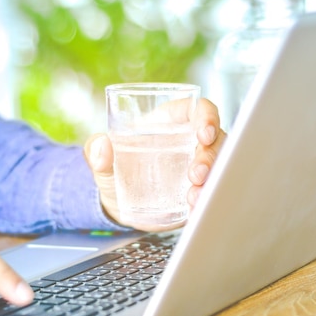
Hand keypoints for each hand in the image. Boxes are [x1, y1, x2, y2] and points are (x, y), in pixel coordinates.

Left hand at [85, 98, 225, 230]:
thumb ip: (96, 152)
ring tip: (194, 196)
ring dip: (212, 179)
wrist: (119, 206)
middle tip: (195, 175)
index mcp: (169, 122)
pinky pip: (213, 188)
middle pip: (215, 138)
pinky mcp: (200, 188)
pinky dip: (208, 197)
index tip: (203, 133)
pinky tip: (195, 207)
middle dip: (210, 155)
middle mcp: (189, 141)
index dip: (207, 116)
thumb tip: (100, 145)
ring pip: (220, 164)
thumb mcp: (102, 162)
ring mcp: (197, 164)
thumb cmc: (114, 171)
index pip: (197, 109)